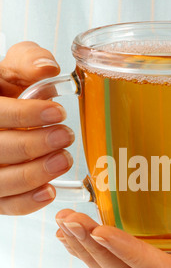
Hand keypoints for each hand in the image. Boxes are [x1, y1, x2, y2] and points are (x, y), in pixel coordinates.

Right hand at [0, 42, 73, 214]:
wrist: (7, 115)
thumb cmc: (10, 92)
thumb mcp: (16, 70)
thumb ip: (28, 62)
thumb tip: (47, 69)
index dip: (25, 114)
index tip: (57, 112)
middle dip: (34, 145)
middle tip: (66, 136)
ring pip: (0, 182)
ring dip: (34, 174)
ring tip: (64, 160)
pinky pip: (6, 206)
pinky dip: (27, 202)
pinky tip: (49, 190)